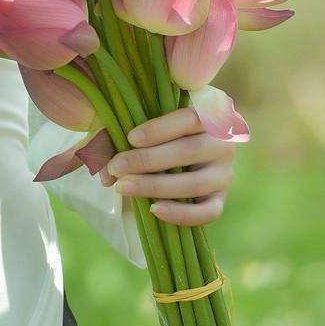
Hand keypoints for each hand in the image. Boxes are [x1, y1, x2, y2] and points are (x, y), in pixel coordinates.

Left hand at [100, 106, 236, 225]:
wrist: (178, 155)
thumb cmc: (157, 132)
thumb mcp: (144, 124)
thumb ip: (121, 138)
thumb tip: (99, 169)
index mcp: (210, 112)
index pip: (190, 118)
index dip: (160, 128)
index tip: (130, 138)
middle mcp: (224, 142)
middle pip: (189, 151)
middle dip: (147, 160)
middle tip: (116, 166)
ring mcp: (225, 172)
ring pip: (195, 183)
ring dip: (156, 187)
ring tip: (123, 187)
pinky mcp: (221, 199)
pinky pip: (207, 212)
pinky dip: (181, 214)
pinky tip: (154, 210)